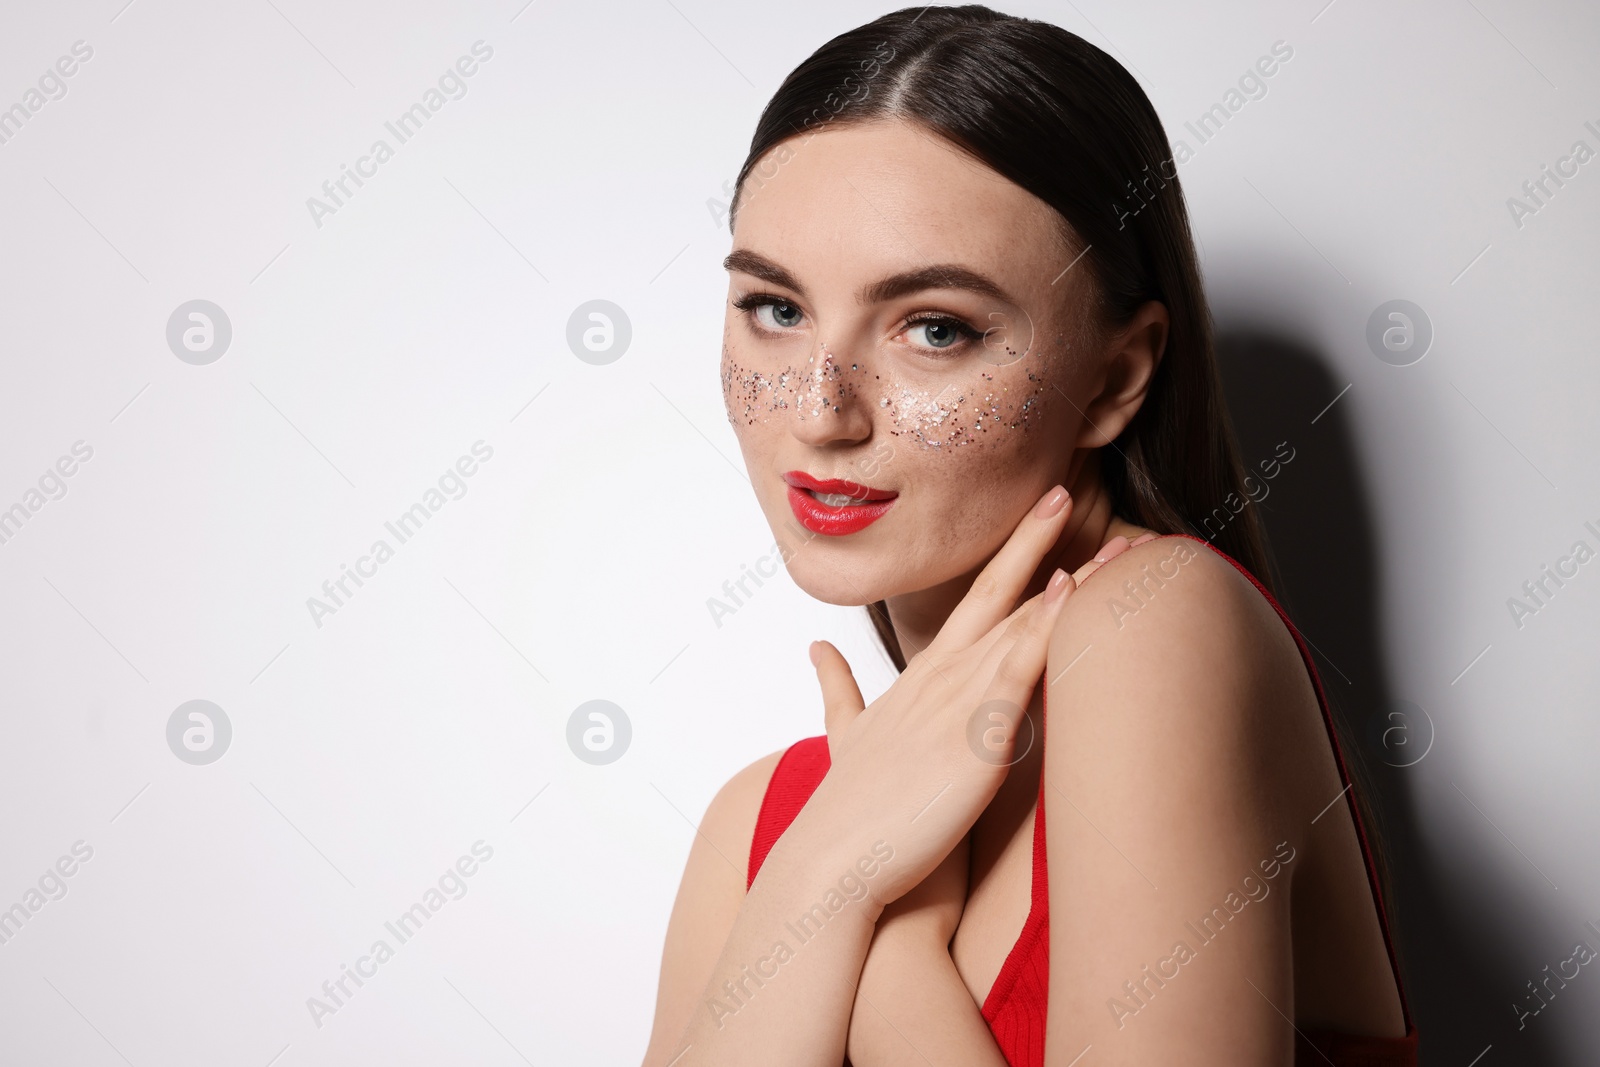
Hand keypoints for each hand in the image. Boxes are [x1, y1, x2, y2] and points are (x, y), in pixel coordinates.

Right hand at [785, 485, 1082, 915]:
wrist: (836, 859)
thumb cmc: (850, 806)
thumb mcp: (843, 734)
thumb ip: (836, 688)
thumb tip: (817, 647)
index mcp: (919, 677)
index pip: (972, 604)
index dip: (1007, 560)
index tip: (1036, 519)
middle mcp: (940, 677)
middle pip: (996, 594)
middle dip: (1032, 541)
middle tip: (1062, 490)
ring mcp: (957, 702)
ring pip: (1020, 625)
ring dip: (1072, 582)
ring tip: (1116, 546)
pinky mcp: (975, 736)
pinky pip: (1018, 669)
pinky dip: (1045, 629)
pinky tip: (1072, 596)